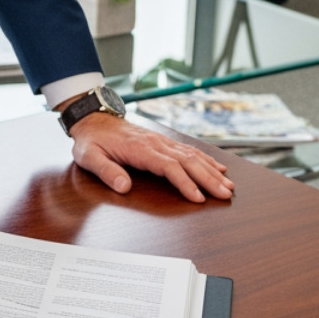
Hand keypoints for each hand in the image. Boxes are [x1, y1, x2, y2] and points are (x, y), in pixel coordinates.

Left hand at [67, 112, 233, 202]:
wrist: (93, 118)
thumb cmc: (91, 141)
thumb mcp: (89, 156)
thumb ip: (106, 171)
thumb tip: (123, 187)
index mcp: (140, 149)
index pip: (168, 167)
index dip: (184, 183)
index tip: (198, 198)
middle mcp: (155, 143)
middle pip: (187, 161)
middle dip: (208, 179)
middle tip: (225, 195)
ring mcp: (161, 141)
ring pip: (192, 156)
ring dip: (212, 171)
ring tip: (229, 186)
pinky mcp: (162, 141)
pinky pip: (188, 150)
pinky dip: (206, 159)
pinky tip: (218, 168)